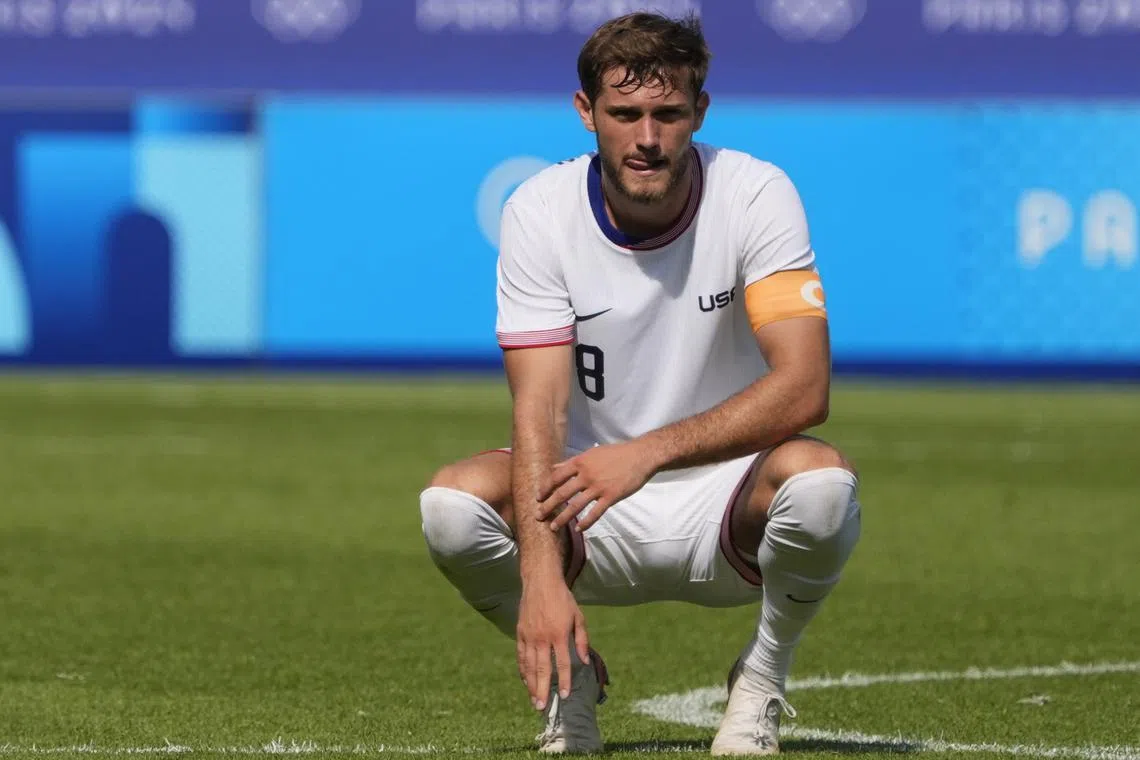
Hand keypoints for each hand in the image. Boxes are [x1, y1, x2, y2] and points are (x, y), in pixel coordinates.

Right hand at [516, 576, 590, 710]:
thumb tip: (585, 662)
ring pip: (529, 665)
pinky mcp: (520, 633)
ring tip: (534, 700)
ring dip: (531, 685)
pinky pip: (521, 656)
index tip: (566, 695)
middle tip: (542, 707)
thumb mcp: (578, 617)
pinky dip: (523, 671)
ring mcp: (529, 636)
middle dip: (542, 689)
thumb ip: (582, 640)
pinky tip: (526, 682)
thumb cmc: (563, 599)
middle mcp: (542, 637)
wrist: (541, 581)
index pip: (562, 662)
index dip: (564, 680)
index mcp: (559, 633)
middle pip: (542, 668)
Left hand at [536, 441, 657, 532]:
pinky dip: (585, 522)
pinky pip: (595, 513)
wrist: (640, 456)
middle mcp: (586, 475)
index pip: (556, 476)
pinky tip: (578, 529)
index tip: (538, 497)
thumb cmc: (615, 453)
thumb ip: (571, 462)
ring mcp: (598, 487)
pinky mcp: (611, 496)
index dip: (545, 488)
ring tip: (553, 528)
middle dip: (548, 506)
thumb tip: (553, 467)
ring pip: (575, 506)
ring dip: (562, 518)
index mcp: (580, 462)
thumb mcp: (591, 454)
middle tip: (538, 516)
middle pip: (562, 493)